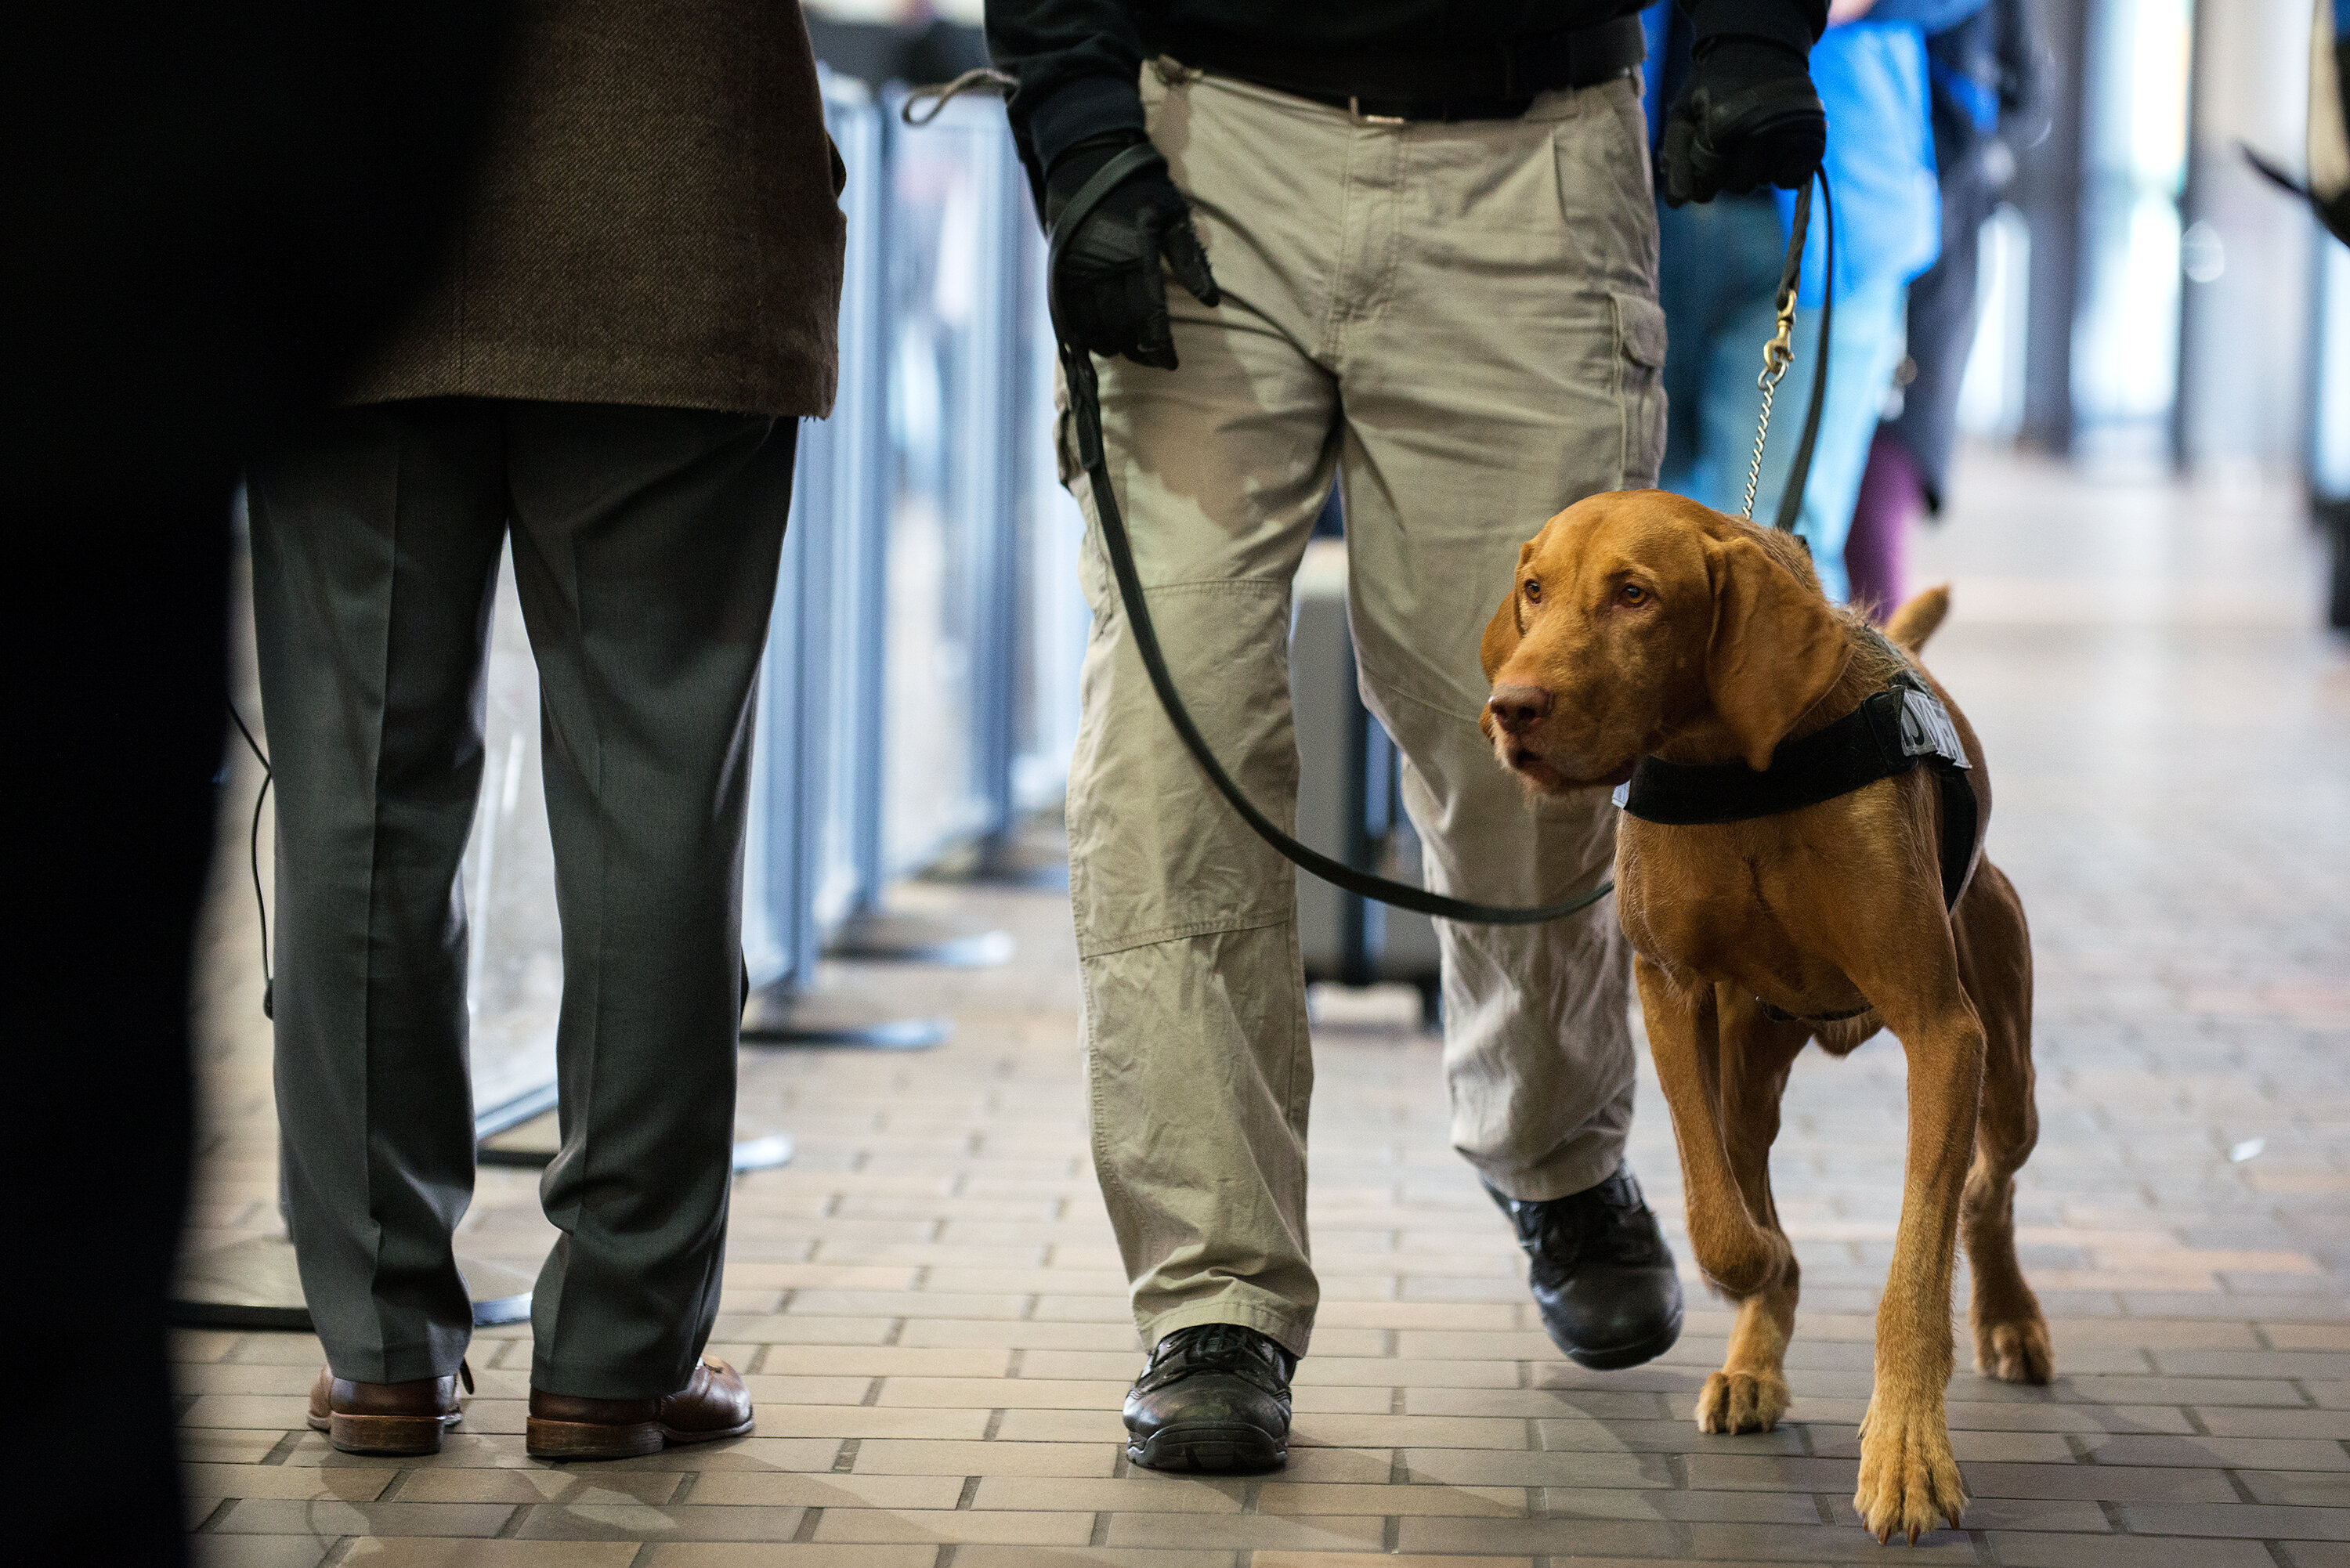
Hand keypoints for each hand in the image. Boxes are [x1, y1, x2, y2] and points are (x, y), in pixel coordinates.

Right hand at [1045, 131, 1218, 369]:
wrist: (1087, 159)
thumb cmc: (1140, 187)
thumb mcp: (1173, 215)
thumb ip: (1190, 260)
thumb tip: (1212, 302)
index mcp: (1136, 252)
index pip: (1150, 314)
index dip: (1160, 345)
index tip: (1171, 363)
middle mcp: (1103, 264)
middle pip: (1121, 326)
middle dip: (1138, 351)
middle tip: (1151, 361)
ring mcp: (1076, 268)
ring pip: (1092, 325)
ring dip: (1111, 345)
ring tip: (1126, 353)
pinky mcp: (1058, 268)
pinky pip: (1068, 314)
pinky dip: (1082, 334)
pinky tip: (1097, 342)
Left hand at [1659, 39, 1826, 206]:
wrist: (1758, 45)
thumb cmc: (1713, 84)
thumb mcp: (1683, 112)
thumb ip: (1676, 158)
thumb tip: (1677, 203)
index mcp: (1722, 125)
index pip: (1706, 185)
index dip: (1702, 173)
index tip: (1704, 147)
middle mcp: (1760, 130)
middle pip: (1738, 187)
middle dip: (1729, 171)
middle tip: (1732, 138)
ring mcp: (1790, 134)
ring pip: (1764, 182)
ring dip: (1755, 167)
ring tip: (1754, 132)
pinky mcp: (1812, 139)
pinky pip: (1791, 180)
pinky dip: (1782, 170)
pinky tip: (1775, 144)